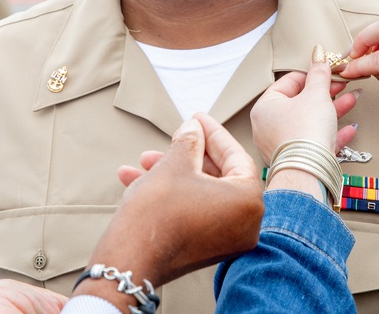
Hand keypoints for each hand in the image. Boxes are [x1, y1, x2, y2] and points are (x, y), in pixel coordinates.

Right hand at [76, 113, 262, 309]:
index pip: (235, 155)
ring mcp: (227, 240)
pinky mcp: (207, 249)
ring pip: (202, 192)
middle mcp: (245, 224)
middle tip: (172, 138)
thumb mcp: (174, 164)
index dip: (212, 132)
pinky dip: (174, 194)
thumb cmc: (157, 213)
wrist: (130, 260)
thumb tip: (193, 130)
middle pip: (219, 174)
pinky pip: (196, 210)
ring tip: (143, 162)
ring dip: (173, 173)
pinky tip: (140, 181)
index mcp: (248, 201)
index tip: (196, 118)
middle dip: (188, 154)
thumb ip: (189, 140)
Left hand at [250, 45, 357, 161]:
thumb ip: (319, 74)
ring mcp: (282, 145)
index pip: (289, 82)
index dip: (312, 74)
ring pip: (310, 122)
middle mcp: (268, 126)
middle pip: (300, 103)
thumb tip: (318, 56)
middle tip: (341, 85)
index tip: (328, 70)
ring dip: (333, 111)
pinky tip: (349, 129)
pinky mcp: (297, 160)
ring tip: (351, 100)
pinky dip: (332, 134)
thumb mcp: (316, 94)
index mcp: (265, 107)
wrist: (309, 171)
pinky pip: (315, 142)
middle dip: (326, 93)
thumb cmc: (305, 132)